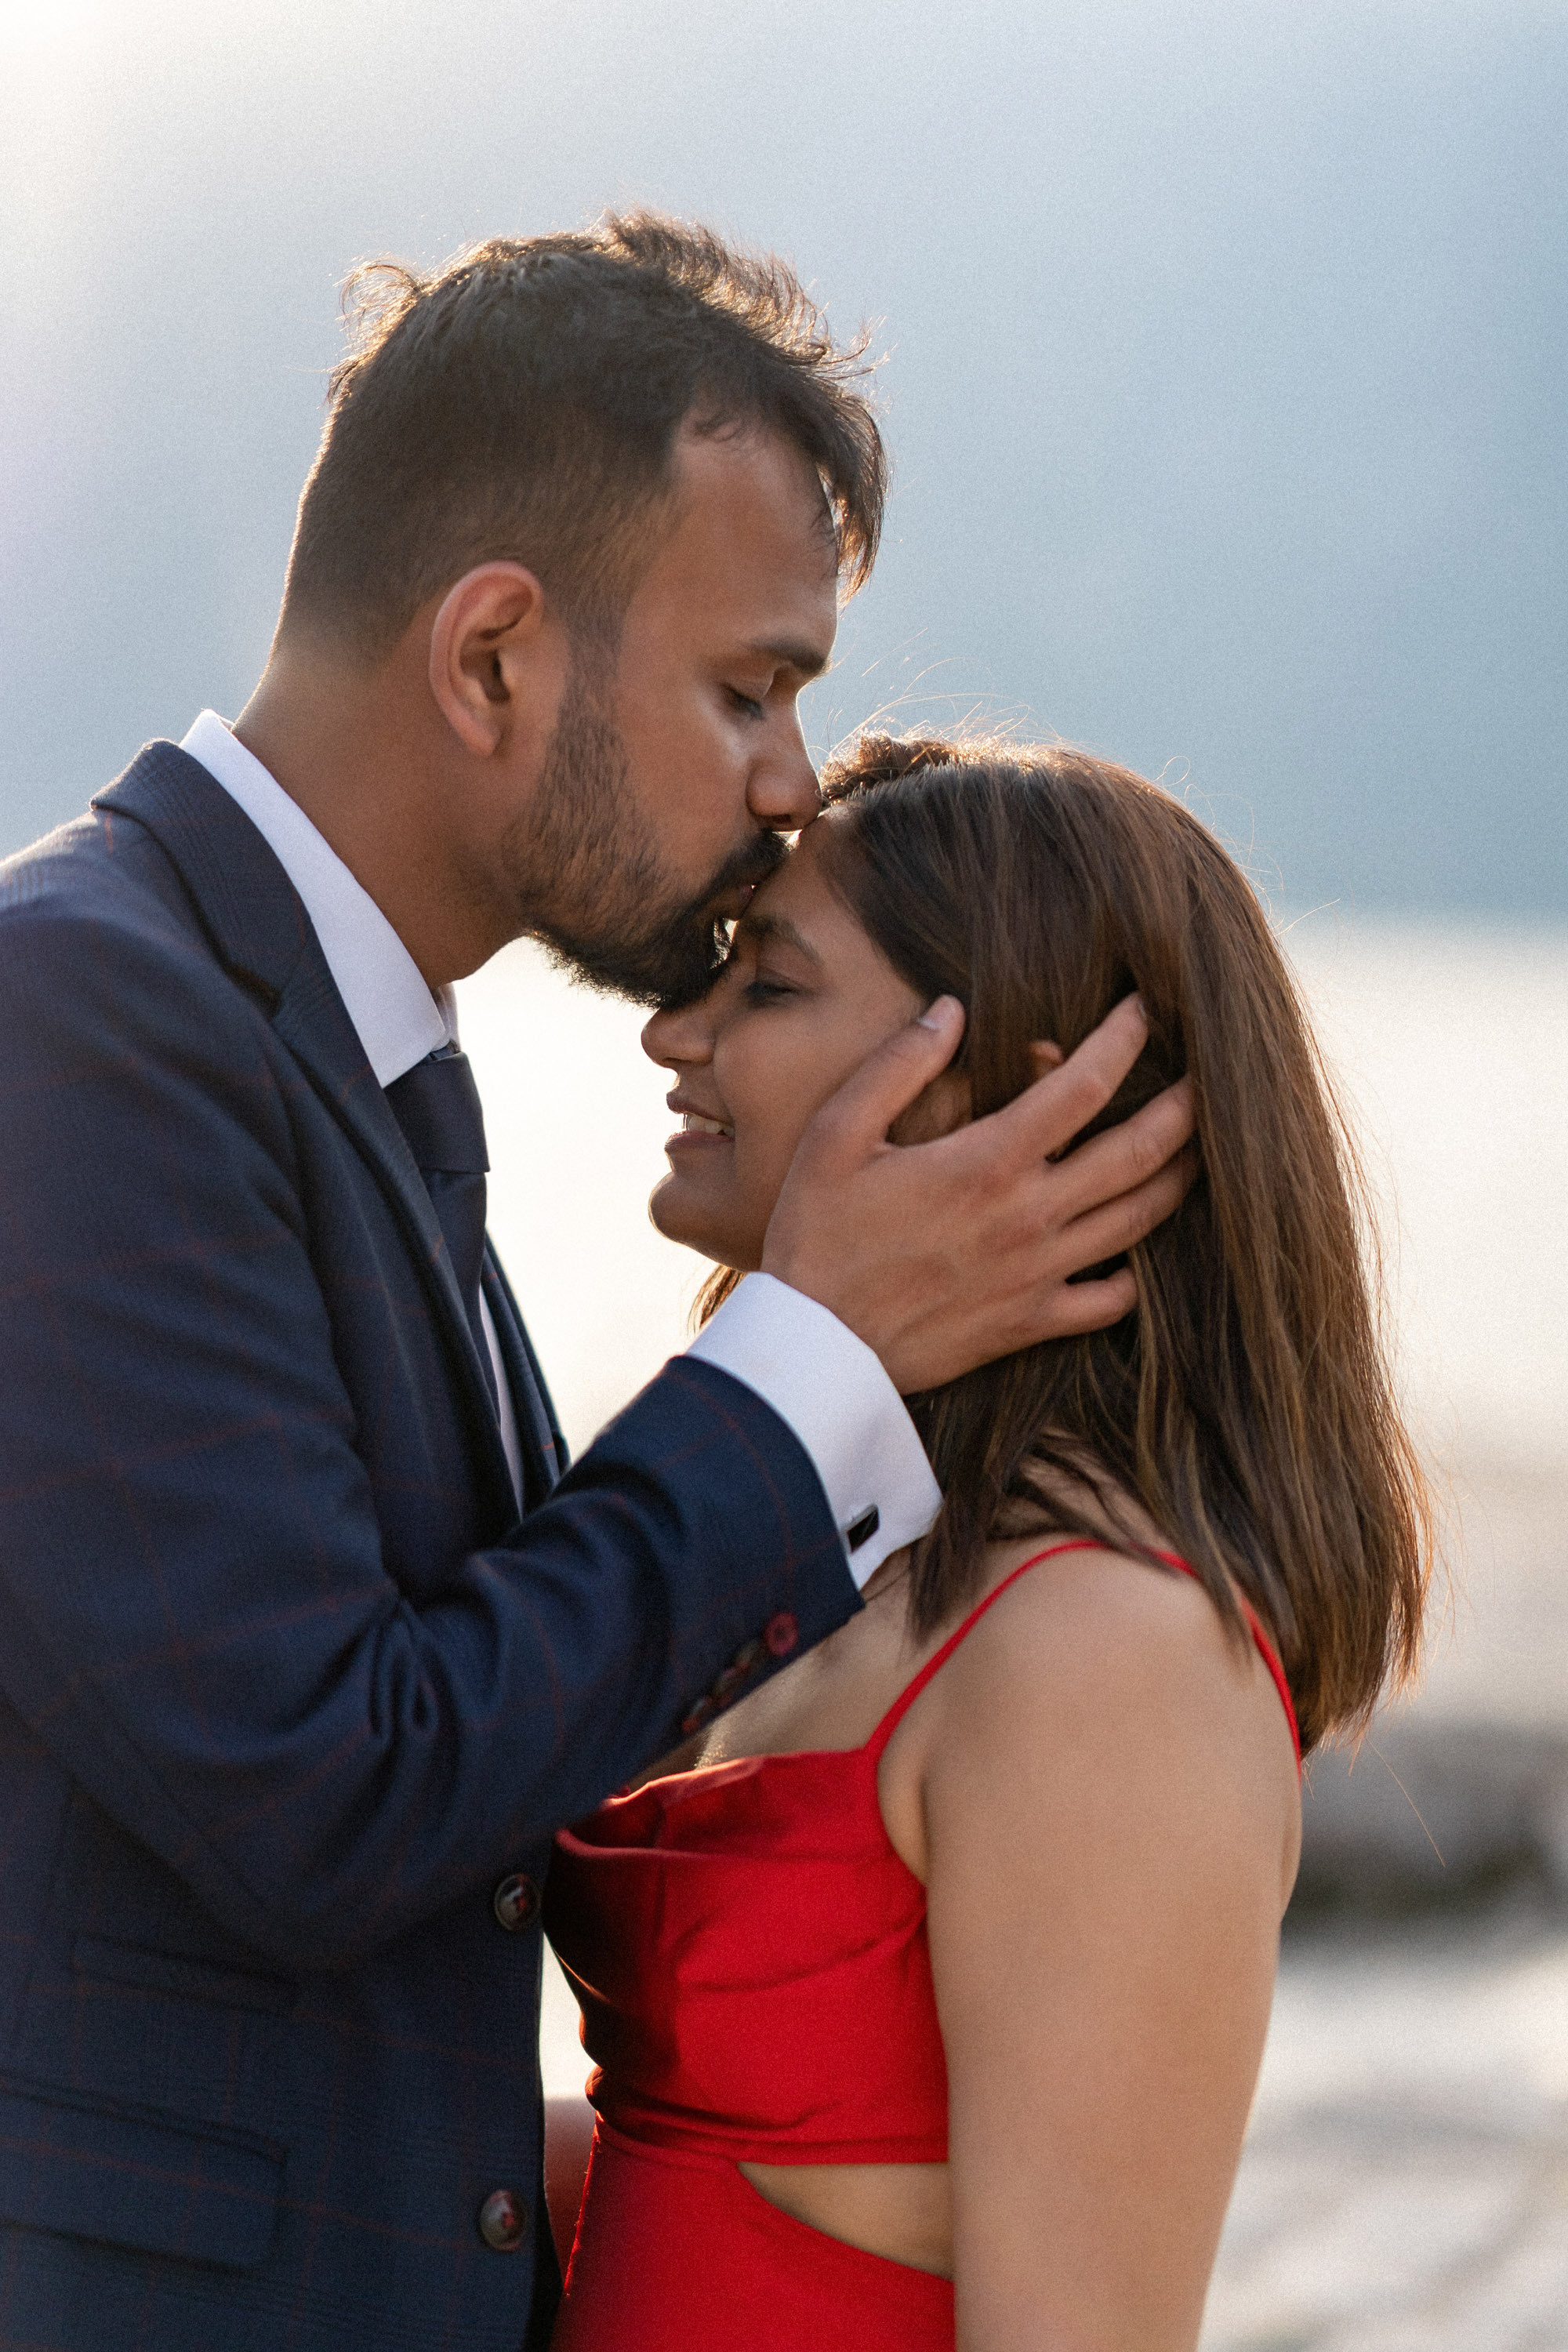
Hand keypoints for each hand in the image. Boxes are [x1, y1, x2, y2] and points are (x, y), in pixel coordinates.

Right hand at [761, 994, 1195, 1393]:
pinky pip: (1110, 1300)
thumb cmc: (815, 1235)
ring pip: (1140, 1220)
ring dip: (1181, 1177)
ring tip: (1203, 1147)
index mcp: (987, 1161)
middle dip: (1186, 1105)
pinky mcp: (1030, 1324)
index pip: (1085, 1085)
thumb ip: (898, 1066)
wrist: (814, 1348)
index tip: (1147, 1008)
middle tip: (1213, 1074)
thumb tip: (951, 1011)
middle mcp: (1029, 1216)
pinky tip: (1136, 1250)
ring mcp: (1038, 1274)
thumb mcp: (836, 1135)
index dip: (1126, 1038)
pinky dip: (1136, 1273)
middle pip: (1141, 1152)